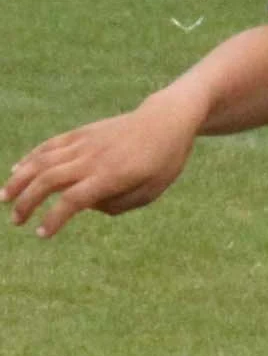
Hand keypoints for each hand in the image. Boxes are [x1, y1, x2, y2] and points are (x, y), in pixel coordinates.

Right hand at [5, 88, 202, 238]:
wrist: (164, 121)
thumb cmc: (162, 163)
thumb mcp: (149, 193)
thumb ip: (117, 205)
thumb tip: (86, 206)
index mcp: (111, 177)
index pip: (73, 200)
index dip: (54, 218)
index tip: (41, 234)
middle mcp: (93, 159)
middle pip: (49, 180)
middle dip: (27, 202)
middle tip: (15, 221)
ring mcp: (84, 143)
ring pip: (42, 161)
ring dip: (19, 180)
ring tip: (4, 198)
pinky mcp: (81, 133)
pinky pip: (50, 146)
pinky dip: (31, 157)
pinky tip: (17, 170)